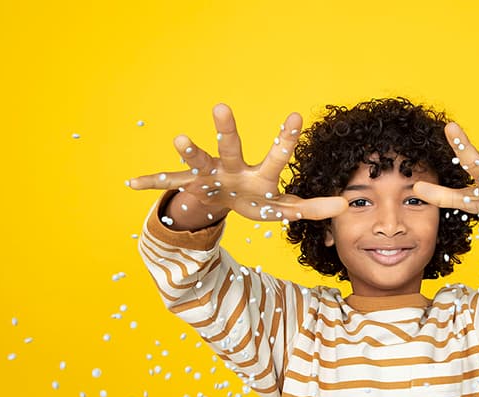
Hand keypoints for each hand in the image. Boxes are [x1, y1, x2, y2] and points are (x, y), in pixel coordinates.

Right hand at [128, 104, 346, 222]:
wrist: (221, 197)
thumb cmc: (256, 198)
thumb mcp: (283, 206)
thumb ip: (311, 207)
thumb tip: (347, 206)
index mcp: (259, 174)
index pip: (276, 155)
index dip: (284, 138)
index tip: (295, 115)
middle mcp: (233, 168)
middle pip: (231, 147)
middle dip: (227, 130)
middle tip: (221, 107)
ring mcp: (209, 175)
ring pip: (198, 160)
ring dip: (188, 151)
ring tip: (179, 138)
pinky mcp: (188, 184)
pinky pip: (168, 183)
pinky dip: (150, 183)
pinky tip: (131, 183)